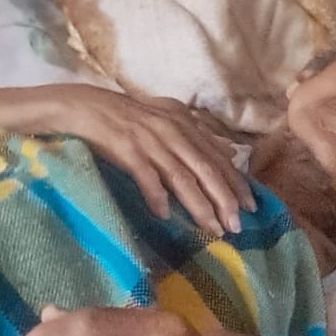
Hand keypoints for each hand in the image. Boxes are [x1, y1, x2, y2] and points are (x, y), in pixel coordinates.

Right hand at [38, 85, 255, 234]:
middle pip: (205, 170)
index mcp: (184, 126)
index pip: (218, 159)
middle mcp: (172, 132)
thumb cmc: (128, 118)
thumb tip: (231, 151)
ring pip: (181, 177)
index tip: (251, 208)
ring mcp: (149, 141)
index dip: (236, 184)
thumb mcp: (169, 120)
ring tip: (212, 229)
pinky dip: (156, 195)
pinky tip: (164, 215)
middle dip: (224, 200)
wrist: (84, 107)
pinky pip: (145, 175)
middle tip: (237, 226)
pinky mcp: (126, 149)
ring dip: (199, 205)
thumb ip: (200, 137)